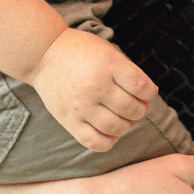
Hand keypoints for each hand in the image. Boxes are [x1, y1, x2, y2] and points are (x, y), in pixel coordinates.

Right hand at [29, 27, 157, 150]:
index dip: (150, 93)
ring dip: (127, 125)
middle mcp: (95, 87)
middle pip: (131, 109)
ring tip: (123, 117)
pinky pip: (94, 142)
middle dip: (141, 109)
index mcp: (107, 65)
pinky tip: (110, 132)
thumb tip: (148, 96)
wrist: (43, 55)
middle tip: (137, 106)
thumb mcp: (107, 52)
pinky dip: (108, 141)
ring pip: (116, 127)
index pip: (140, 86)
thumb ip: (127, 72)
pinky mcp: (68, 121)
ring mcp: (81, 106)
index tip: (147, 92)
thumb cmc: (80, 52)